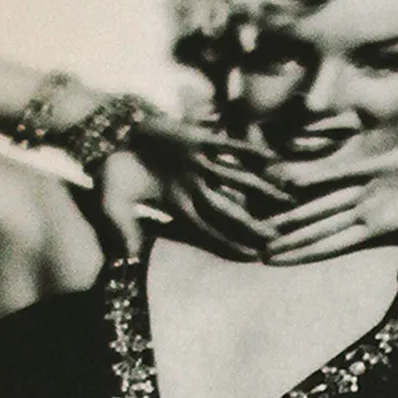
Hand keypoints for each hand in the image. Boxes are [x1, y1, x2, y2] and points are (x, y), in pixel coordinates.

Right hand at [93, 117, 289, 259]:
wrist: (110, 134)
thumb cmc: (112, 173)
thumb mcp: (113, 207)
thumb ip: (124, 232)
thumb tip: (129, 263)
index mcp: (177, 205)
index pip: (208, 229)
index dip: (229, 243)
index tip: (252, 256)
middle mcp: (193, 186)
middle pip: (229, 208)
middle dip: (251, 224)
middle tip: (276, 238)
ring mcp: (198, 162)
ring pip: (236, 178)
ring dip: (261, 189)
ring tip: (286, 200)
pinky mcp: (197, 138)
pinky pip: (228, 146)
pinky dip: (248, 151)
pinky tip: (271, 160)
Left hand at [261, 132, 397, 277]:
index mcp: (383, 224)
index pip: (335, 243)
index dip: (307, 253)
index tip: (281, 264)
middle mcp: (370, 204)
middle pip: (321, 226)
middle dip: (291, 239)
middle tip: (257, 252)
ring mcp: (372, 183)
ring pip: (324, 202)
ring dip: (296, 214)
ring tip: (265, 224)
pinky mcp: (380, 162)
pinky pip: (343, 172)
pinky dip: (318, 176)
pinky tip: (291, 181)